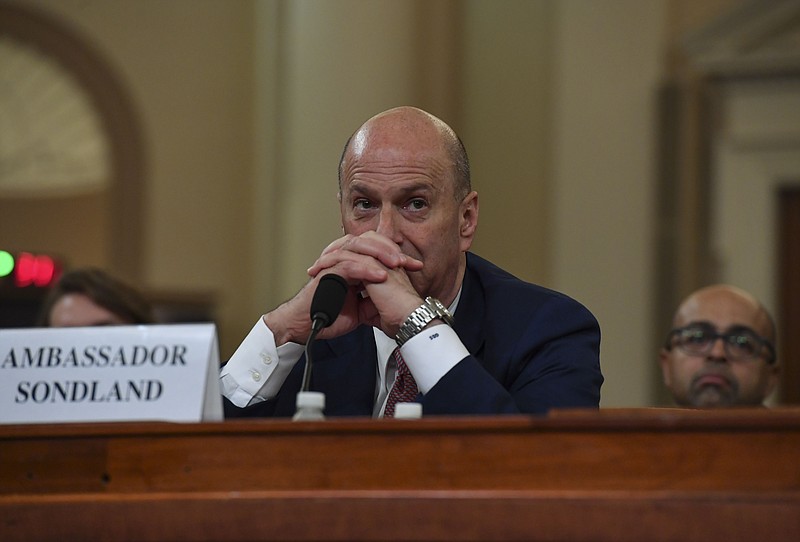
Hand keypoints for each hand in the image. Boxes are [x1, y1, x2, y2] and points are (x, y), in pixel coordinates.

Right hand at [265, 232, 422, 344]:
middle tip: (408, 262)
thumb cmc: (327, 315)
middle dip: (391, 249)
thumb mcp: (360, 307)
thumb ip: (374, 297)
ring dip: (380, 254)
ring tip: (397, 265)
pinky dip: (365, 269)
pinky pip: (348, 265)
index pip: (376, 248)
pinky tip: (381, 276)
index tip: (415, 266)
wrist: (305, 326)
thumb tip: (394, 298)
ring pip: (357, 247)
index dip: (396, 254)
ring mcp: (332, 263)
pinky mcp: (326, 273)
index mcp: (351, 263)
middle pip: (368, 240)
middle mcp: (341, 258)